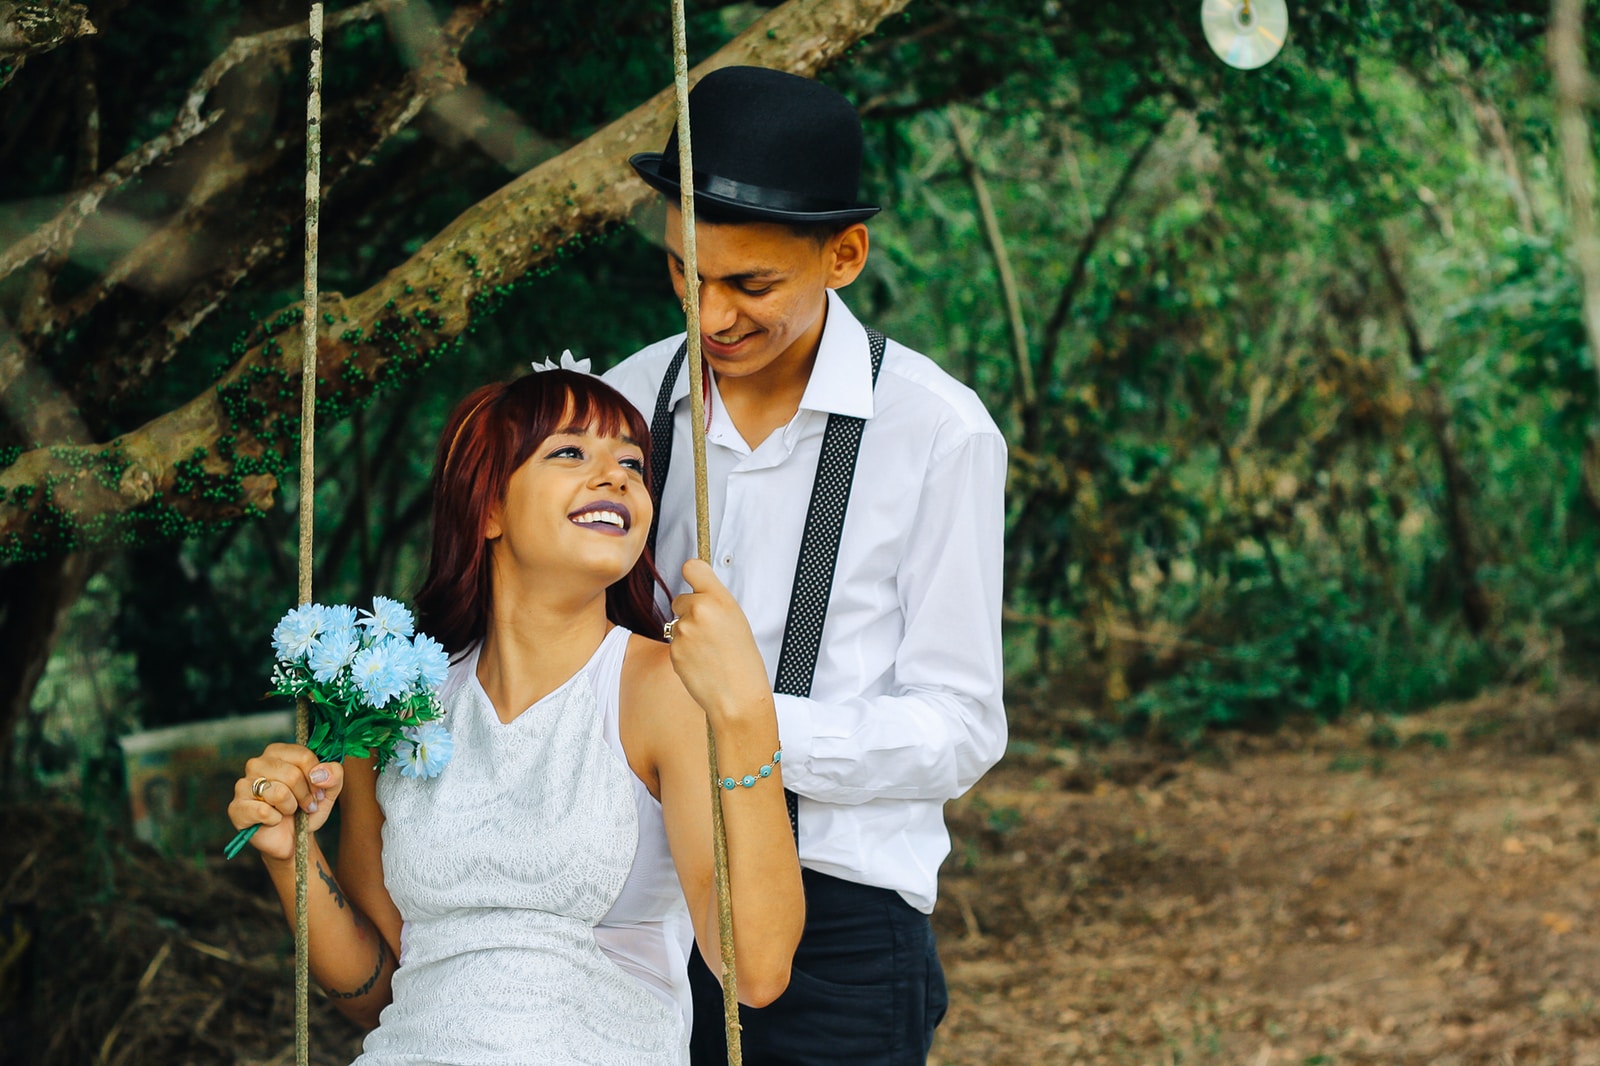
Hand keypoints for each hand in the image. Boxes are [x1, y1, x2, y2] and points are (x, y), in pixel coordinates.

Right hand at [227, 743, 344, 862]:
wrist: (292, 838)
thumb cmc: (307, 809)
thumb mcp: (329, 790)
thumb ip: (334, 774)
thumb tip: (319, 774)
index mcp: (278, 752)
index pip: (304, 756)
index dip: (316, 779)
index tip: (318, 791)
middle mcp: (257, 763)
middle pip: (292, 775)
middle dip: (305, 795)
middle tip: (305, 805)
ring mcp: (243, 785)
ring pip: (279, 793)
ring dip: (290, 808)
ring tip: (288, 811)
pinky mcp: (236, 807)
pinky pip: (263, 811)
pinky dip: (275, 820)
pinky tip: (273, 820)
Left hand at [668, 559, 774, 725]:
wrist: (738, 695)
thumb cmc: (743, 660)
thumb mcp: (736, 620)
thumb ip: (715, 602)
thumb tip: (696, 593)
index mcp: (719, 599)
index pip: (692, 567)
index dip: (692, 575)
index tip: (694, 582)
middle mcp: (699, 610)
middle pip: (679, 599)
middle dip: (688, 612)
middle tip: (709, 631)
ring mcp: (683, 630)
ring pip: (675, 623)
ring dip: (686, 634)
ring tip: (708, 650)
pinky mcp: (673, 650)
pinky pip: (673, 643)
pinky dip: (683, 651)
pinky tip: (700, 662)